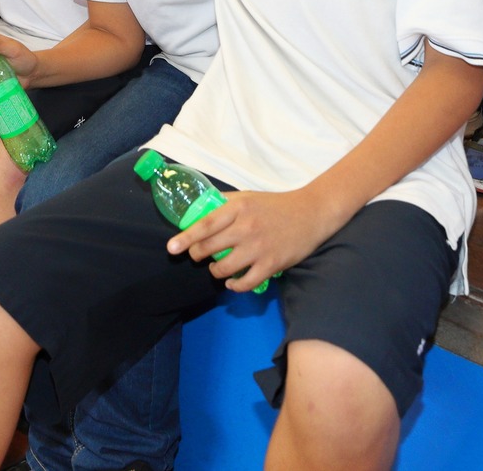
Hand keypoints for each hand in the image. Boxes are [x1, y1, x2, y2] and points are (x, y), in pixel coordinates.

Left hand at [169, 187, 343, 292]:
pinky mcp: (271, 264)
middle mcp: (246, 227)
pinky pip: (245, 283)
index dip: (186, 238)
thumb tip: (198, 212)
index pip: (205, 225)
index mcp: (238, 208)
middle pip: (209, 248)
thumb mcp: (247, 197)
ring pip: (223, 268)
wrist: (311, 213)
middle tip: (197, 256)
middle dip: (197, 255)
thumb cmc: (275, 205)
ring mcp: (258, 247)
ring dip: (215, 271)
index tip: (172, 248)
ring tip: (216, 267)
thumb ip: (224, 204)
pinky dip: (234, 286)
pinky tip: (232, 283)